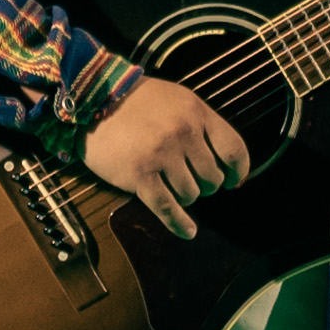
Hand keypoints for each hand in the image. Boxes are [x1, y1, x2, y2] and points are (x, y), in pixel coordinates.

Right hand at [83, 72, 252, 240]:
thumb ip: (201, 124)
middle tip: (191, 180)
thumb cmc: (136, 100)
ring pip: (191, 195)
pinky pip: (168, 208)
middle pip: (212, 178)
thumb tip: (223, 160)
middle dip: (205, 185)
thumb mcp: (177, 99)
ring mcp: (161, 155)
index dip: (237, 171)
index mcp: (196, 112)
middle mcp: (183, 133)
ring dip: (185, 197)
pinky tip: (188, 231)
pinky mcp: (139, 175)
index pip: (233, 150)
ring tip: (171, 187)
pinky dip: (180, 224)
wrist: (92, 97)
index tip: (233, 181)